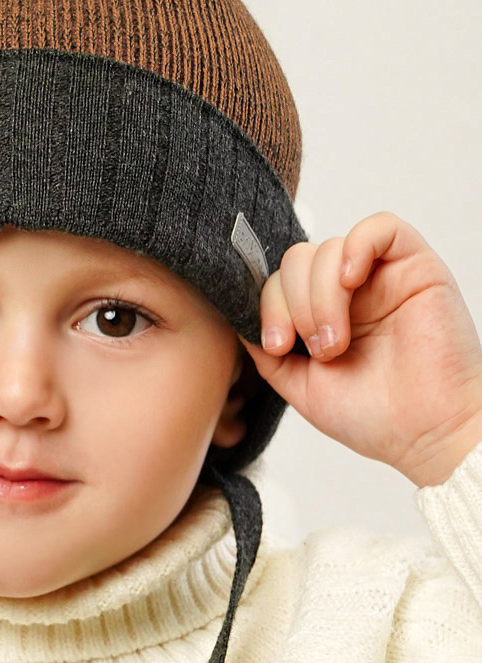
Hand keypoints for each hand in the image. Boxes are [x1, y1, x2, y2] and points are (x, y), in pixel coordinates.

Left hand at [239, 211, 481, 486]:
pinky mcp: (416, 265)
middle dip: (293, 304)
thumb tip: (236, 317)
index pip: (277, 282)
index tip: (277, 347)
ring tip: (337, 342)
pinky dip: (356, 247)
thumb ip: (267, 351)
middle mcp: (350, 290)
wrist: (427, 435)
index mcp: (321, 313)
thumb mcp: (300, 384)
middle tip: (317, 349)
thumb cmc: (374, 416)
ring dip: (321, 296)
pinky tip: (353, 282)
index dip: (268, 307)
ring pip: (328, 248)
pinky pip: (379, 227)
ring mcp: (381, 276)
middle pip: (296, 260)